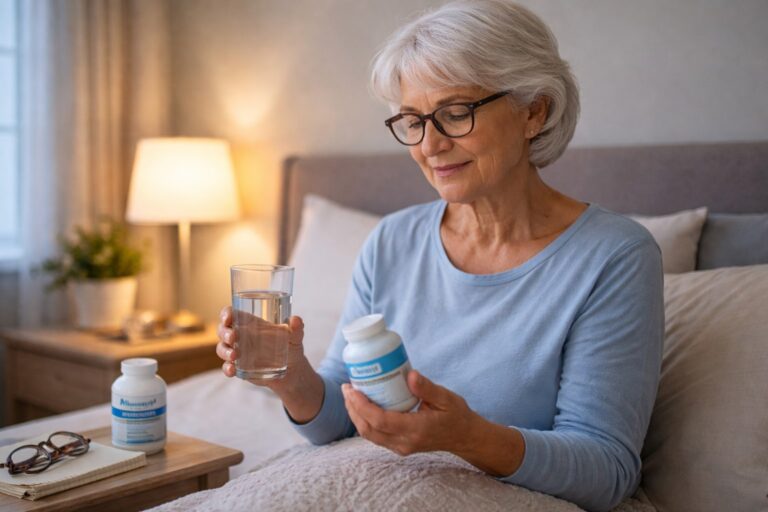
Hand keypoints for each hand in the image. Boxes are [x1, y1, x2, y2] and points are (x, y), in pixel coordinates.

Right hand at [215, 306, 305, 388]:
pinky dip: (227, 368)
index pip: (231, 314)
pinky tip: (232, 370)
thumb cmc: (291, 346)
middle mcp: (241, 336)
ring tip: (235, 355)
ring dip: (224, 351)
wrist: (293, 370)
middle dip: (224, 332)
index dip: (226, 314)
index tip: (228, 318)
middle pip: (223, 330)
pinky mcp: (239, 367)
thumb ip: (297, 328)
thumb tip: (296, 319)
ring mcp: (238, 352)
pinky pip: (227, 366)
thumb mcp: (295, 336)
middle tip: (233, 337)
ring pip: (222, 348)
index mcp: (250, 323)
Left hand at [342, 370, 525, 475]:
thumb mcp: (446, 398)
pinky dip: (365, 421)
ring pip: (369, 435)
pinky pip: (376, 436)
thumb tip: (409, 374)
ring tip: (351, 395)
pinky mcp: (399, 447)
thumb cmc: (456, 415)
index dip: (361, 405)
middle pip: (369, 430)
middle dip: (353, 409)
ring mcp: (401, 447)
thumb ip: (427, 388)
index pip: (380, 421)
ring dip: (356, 416)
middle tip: (347, 388)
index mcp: (416, 430)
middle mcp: (405, 442)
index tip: (352, 389)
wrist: (465, 437)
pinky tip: (363, 405)